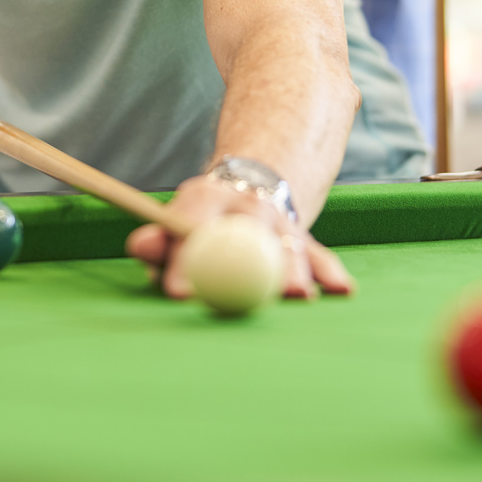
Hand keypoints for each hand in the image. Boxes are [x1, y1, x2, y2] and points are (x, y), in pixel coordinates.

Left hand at [124, 176, 354, 301]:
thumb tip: (139, 247)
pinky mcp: (304, 240)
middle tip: (242, 292)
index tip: (178, 293)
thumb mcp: (174, 225)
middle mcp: (248, 206)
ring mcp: (280, 222)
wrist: (249, 186)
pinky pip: (320, 257)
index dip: (184, 256)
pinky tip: (342, 290)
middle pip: (251, 230)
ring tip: (299, 295)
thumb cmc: (198, 222)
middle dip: (249, 259)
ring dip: (295, 270)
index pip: (193, 222)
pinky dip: (330, 273)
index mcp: (207, 197)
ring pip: (290, 246)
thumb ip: (158, 242)